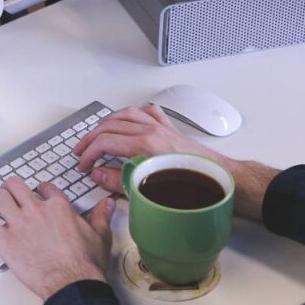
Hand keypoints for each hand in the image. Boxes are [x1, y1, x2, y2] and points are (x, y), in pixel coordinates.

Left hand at [0, 176, 115, 299]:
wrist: (72, 282)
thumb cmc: (85, 263)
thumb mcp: (99, 236)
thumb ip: (101, 217)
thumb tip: (107, 205)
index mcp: (58, 206)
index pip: (44, 187)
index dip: (39, 191)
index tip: (37, 196)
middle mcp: (36, 210)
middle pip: (16, 185)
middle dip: (11, 189)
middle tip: (10, 197)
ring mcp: (19, 223)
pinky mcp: (4, 240)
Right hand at [73, 104, 224, 192]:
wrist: (221, 181)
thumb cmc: (193, 188)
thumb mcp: (148, 191)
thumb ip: (119, 181)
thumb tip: (98, 174)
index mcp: (146, 145)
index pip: (105, 142)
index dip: (89, 154)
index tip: (83, 166)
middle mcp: (153, 130)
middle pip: (110, 125)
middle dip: (91, 138)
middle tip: (82, 152)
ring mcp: (162, 127)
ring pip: (126, 114)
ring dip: (107, 123)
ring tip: (97, 134)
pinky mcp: (171, 129)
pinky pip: (148, 112)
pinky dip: (134, 114)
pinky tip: (129, 120)